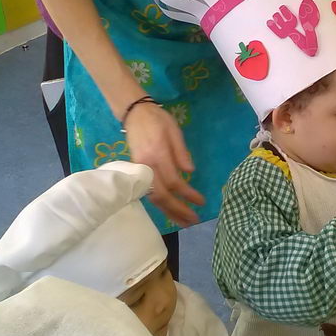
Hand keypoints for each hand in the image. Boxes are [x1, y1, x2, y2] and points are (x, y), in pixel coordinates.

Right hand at [123, 102, 202, 226]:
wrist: (134, 113)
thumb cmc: (158, 120)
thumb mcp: (175, 131)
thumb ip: (182, 152)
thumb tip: (190, 172)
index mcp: (158, 154)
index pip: (174, 182)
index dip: (188, 195)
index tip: (201, 202)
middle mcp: (146, 166)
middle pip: (162, 195)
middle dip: (178, 210)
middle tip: (193, 221)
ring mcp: (138, 170)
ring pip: (153, 197)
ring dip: (168, 212)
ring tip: (183, 222)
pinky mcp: (135, 172)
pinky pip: (148, 192)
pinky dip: (159, 204)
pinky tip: (169, 210)